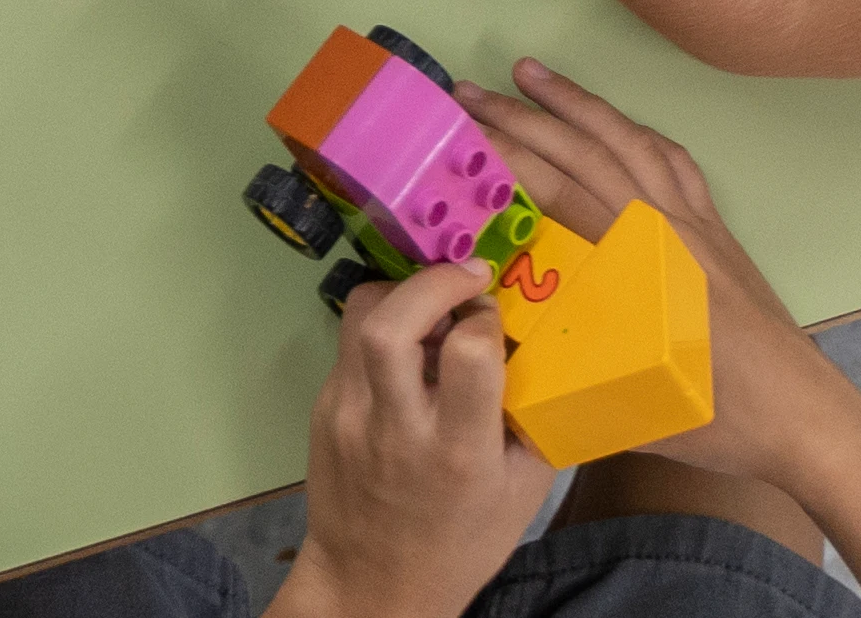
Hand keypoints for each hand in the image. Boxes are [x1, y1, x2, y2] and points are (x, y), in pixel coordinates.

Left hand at [282, 257, 563, 617]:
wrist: (372, 584)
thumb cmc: (460, 542)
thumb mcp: (522, 492)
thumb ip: (531, 417)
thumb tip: (537, 343)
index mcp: (458, 452)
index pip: (468, 354)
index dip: (485, 318)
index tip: (494, 318)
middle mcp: (396, 428)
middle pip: (392, 325)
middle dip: (433, 281)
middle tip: (467, 276)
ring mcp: (349, 416)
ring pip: (360, 317)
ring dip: (402, 294)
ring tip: (433, 305)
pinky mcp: (323, 409)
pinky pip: (349, 344)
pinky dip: (382, 329)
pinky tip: (408, 351)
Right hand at [455, 57, 850, 496]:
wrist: (808, 420)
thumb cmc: (722, 421)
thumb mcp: (631, 413)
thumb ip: (564, 389)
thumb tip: (494, 365)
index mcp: (643, 264)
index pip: (562, 193)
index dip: (508, 160)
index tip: (459, 136)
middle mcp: (668, 228)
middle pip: (587, 152)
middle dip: (524, 117)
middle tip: (467, 91)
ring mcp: (698, 224)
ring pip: (630, 142)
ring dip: (576, 104)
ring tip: (529, 73)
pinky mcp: (718, 232)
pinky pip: (672, 161)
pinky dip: (635, 133)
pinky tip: (615, 126)